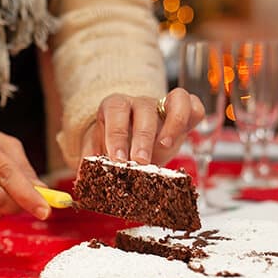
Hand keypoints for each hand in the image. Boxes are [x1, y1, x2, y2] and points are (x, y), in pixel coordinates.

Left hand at [82, 87, 205, 165]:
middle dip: (142, 137)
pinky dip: (193, 117)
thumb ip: (91, 160)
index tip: (117, 159)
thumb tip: (83, 176)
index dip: (116, 134)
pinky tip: (185, 137)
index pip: (115, 110)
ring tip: (164, 148)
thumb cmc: (117, 144)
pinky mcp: (184, 113)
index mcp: (115, 107)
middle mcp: (140, 103)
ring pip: (175, 100)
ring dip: (172, 125)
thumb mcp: (99, 150)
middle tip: (139, 162)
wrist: (133, 140)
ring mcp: (163, 105)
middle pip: (144, 109)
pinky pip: (194, 105)